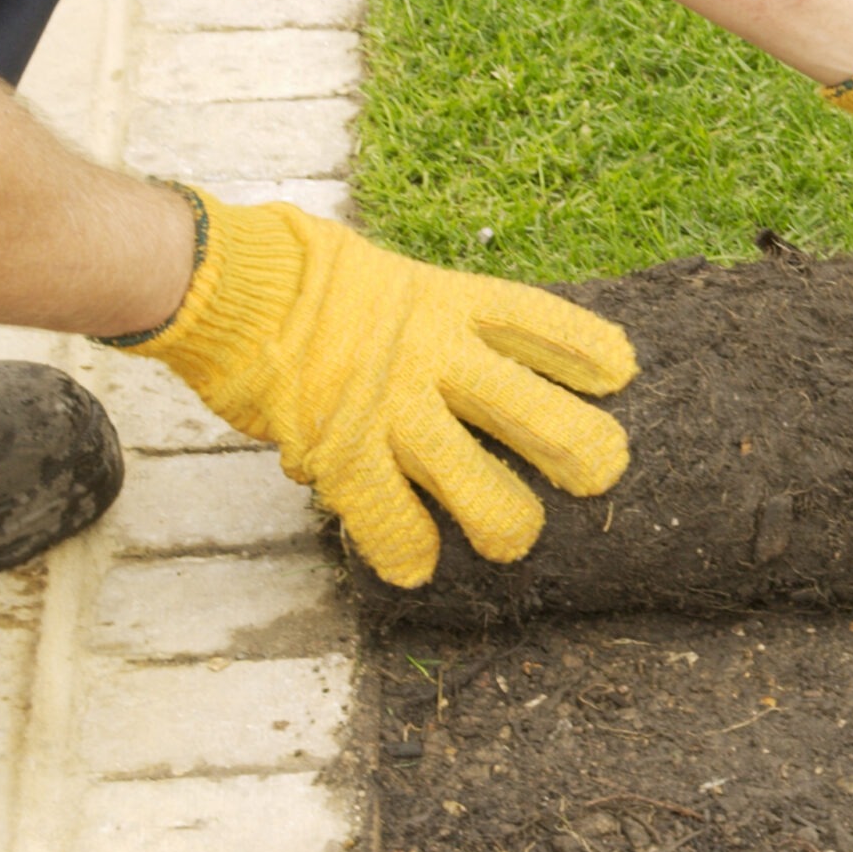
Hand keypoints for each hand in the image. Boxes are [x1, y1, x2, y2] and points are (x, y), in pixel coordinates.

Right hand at [106, 190, 636, 586]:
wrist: (230, 285)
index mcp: (453, 304)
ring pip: (479, 485)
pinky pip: (392, 521)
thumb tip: (500, 369)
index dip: (589, 352)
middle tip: (600, 476)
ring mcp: (391, 407)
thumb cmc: (317, 286)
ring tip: (512, 536)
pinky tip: (418, 566)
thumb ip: (451, 327)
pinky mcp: (342, 452)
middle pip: (537, 413)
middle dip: (582, 453)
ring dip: (506, 522)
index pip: (543, 326)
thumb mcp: (404, 285)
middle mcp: (435, 356)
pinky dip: (409, 551)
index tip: (622, 373)